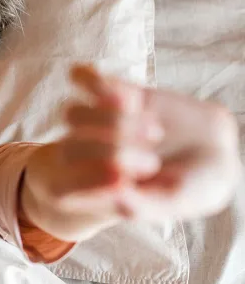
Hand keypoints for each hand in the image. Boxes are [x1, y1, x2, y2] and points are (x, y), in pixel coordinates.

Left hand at [21, 64, 241, 241]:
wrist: (219, 148)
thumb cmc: (196, 184)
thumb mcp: (178, 203)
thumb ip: (143, 204)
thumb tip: (113, 191)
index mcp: (95, 189)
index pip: (63, 189)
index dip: (86, 182)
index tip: (123, 181)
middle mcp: (89, 156)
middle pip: (70, 148)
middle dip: (110, 153)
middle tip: (152, 163)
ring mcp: (96, 122)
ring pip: (74, 115)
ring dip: (113, 123)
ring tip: (155, 132)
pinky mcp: (112, 92)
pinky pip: (83, 78)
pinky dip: (94, 82)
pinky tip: (131, 98)